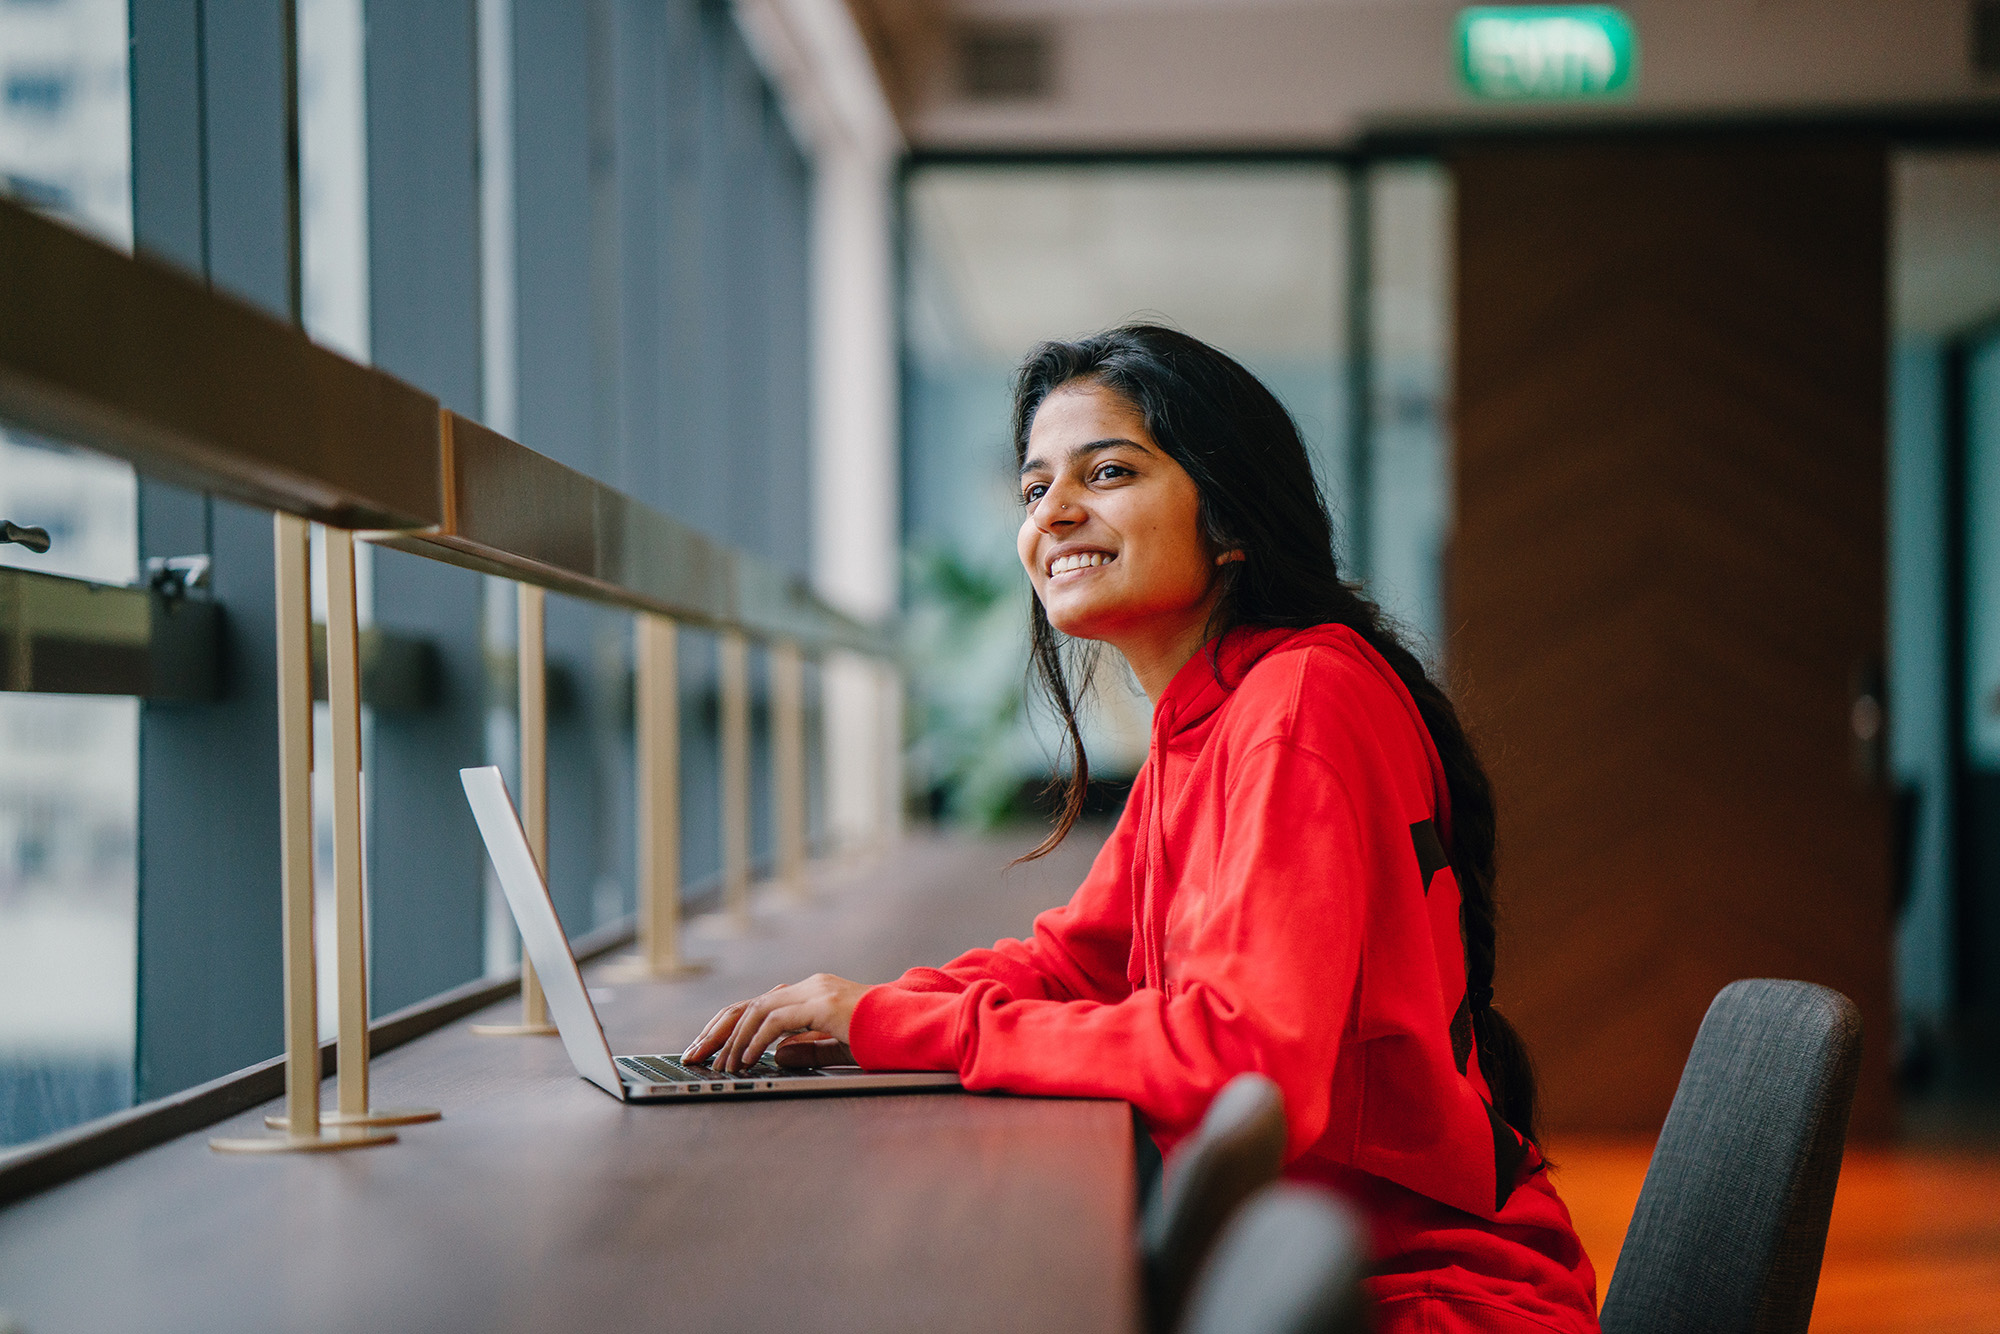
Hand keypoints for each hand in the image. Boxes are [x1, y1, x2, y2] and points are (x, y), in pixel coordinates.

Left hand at [682, 973, 870, 1072]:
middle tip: (691, 1056)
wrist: (914, 1024)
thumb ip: (808, 1049)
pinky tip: (747, 1060)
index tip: (705, 1051)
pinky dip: (756, 1041)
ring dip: (732, 1042)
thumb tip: (776, 1055)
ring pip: (755, 1011)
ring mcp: (814, 992)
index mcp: (810, 994)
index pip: (755, 1006)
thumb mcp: (837, 1047)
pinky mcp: (822, 1004)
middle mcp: (808, 987)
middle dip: (714, 1032)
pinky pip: (776, 1020)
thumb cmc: (883, 1037)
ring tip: (721, 1068)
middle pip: (746, 1005)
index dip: (726, 1028)